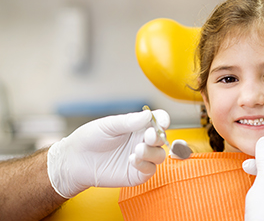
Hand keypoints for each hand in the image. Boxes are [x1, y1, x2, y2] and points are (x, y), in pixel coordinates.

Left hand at [47, 109, 169, 198]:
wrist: (74, 161)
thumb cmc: (89, 139)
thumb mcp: (108, 125)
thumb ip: (129, 121)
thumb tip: (148, 115)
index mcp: (137, 126)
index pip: (158, 121)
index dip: (163, 120)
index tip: (162, 121)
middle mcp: (141, 141)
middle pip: (161, 138)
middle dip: (158, 137)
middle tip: (149, 136)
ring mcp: (140, 158)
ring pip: (159, 155)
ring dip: (152, 152)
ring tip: (136, 150)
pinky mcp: (136, 174)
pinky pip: (149, 170)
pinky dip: (145, 165)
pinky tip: (132, 160)